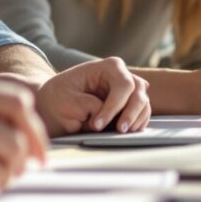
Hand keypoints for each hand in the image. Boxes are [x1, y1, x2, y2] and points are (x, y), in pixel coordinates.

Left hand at [35, 57, 150, 135]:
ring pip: (143, 105)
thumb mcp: (66, 99)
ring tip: (122, 134)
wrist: (57, 103)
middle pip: (138, 93)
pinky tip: (127, 133)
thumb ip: (87, 104)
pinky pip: (142, 115)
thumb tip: (104, 112)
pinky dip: (138, 124)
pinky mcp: (129, 105)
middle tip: (119, 131)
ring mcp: (128, 91)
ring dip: (136, 120)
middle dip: (130, 114)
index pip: (122, 85)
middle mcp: (122, 76)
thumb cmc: (60, 97)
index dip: (114, 106)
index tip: (97, 124)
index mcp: (107, 67)